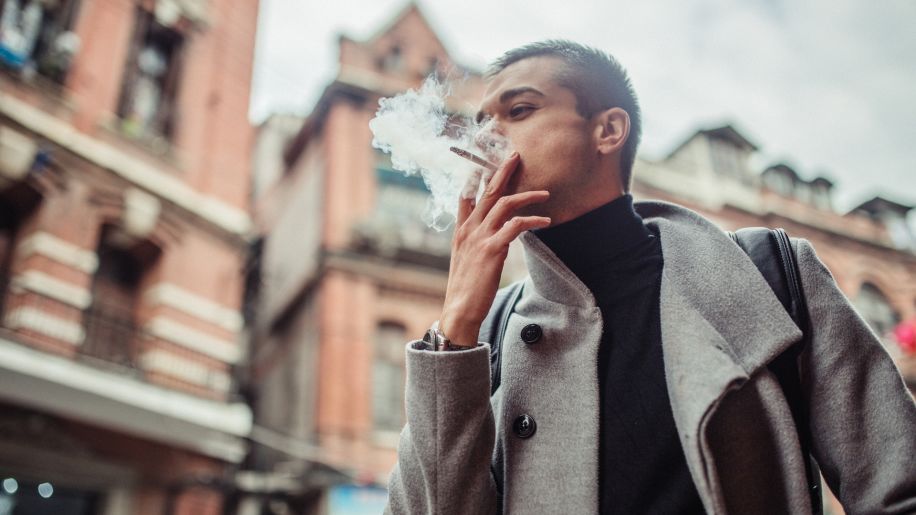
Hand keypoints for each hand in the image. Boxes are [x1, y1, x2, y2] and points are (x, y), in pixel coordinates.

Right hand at [439, 152, 550, 346]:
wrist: (459, 310)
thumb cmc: (465, 288)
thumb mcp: (463, 260)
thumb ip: (472, 241)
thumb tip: (490, 236)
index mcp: (462, 231)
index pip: (467, 196)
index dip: (478, 177)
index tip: (491, 162)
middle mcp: (469, 229)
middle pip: (488, 191)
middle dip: (503, 171)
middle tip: (516, 156)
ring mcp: (480, 237)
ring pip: (504, 204)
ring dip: (527, 195)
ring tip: (545, 194)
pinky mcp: (492, 249)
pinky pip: (515, 226)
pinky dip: (532, 220)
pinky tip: (545, 221)